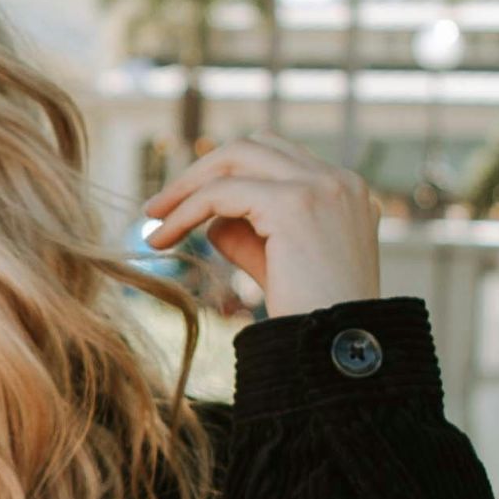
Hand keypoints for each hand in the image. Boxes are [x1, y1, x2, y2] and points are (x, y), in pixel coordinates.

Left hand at [141, 132, 381, 317]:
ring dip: (186, 186)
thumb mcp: (276, 265)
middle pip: (253, 146)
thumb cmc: (308, 318)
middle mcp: (339, 180)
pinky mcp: (294, 204)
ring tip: (153, 219)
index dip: (226, 174)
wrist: (336, 352)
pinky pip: (221, 193)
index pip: (275, 157)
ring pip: (235, 158)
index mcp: (345, 191)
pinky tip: (163, 237)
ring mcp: (321, 187)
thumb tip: (211, 220)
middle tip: (158, 207)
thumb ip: (248, 233)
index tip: (185, 204)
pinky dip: (186, 210)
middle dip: (201, 171)